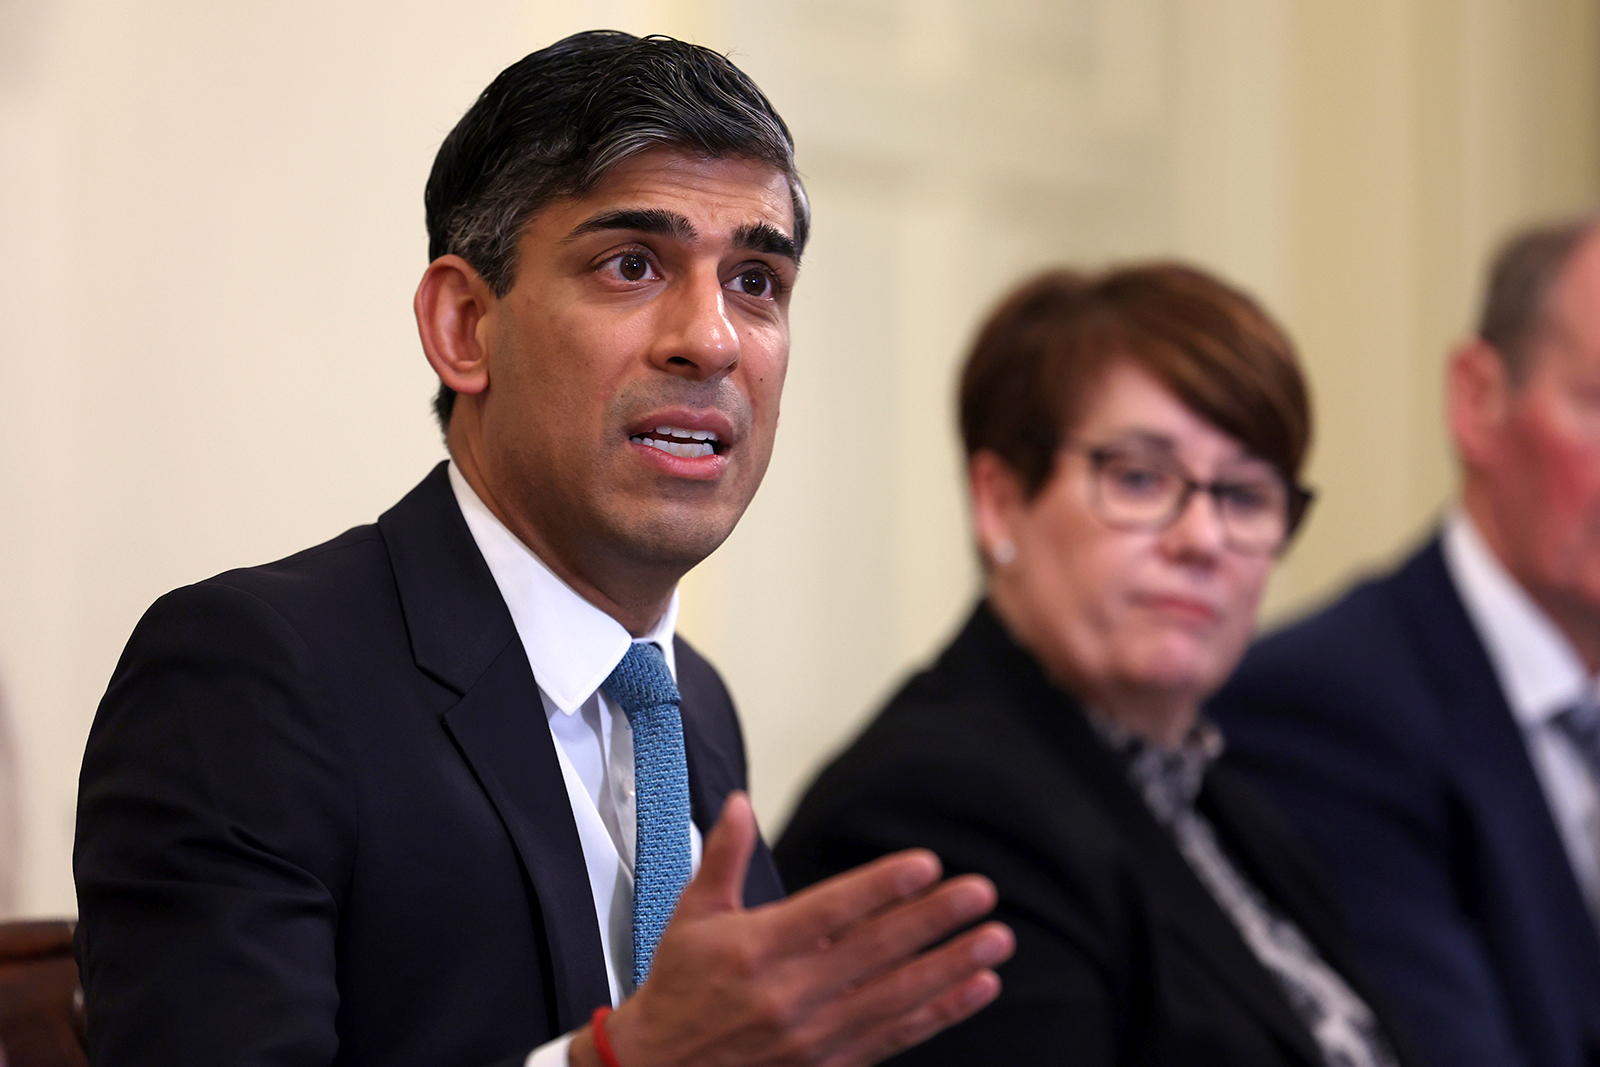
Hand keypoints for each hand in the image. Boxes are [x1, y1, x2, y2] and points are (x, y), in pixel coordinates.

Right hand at [570, 791, 1012, 1066]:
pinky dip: (940, 1013)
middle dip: (932, 921)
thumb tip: (740, 805)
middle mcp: (789, 993)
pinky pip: (895, 1036)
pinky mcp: (829, 1064)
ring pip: (895, 996)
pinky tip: (976, 988)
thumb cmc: (679, 988)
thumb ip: (723, 857)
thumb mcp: (692, 915)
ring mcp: (813, 1035)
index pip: (830, 911)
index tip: (924, 865)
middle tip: (978, 893)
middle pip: (875, 951)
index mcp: (757, 948)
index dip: (880, 887)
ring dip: (950, 967)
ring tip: (995, 940)